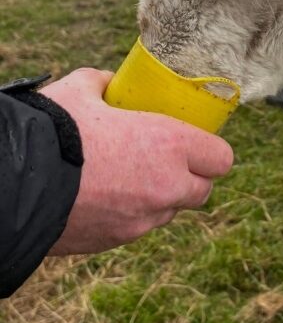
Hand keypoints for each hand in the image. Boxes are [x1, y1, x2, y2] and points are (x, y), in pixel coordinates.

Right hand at [42, 68, 233, 254]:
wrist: (15, 184)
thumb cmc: (53, 130)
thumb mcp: (81, 89)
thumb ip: (105, 84)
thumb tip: (109, 82)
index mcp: (169, 146)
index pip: (222, 159)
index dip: (210, 150)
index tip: (194, 143)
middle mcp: (166, 188)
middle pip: (203, 192)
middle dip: (190, 177)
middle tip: (165, 161)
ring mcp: (142, 220)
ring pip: (169, 212)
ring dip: (160, 197)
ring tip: (128, 177)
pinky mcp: (117, 240)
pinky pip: (137, 226)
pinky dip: (130, 213)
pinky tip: (103, 195)